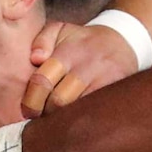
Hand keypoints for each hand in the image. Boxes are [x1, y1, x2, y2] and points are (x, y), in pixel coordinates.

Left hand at [23, 21, 137, 116]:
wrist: (124, 40)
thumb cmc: (83, 40)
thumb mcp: (60, 30)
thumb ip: (41, 41)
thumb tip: (35, 58)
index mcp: (68, 52)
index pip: (42, 81)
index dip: (31, 101)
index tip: (27, 112)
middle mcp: (87, 66)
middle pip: (59, 101)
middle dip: (46, 112)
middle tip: (41, 117)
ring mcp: (105, 79)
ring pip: (78, 110)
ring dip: (64, 119)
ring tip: (57, 121)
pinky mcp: (117, 91)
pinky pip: (96, 111)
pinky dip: (83, 118)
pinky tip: (76, 119)